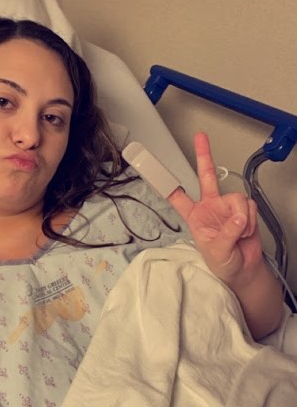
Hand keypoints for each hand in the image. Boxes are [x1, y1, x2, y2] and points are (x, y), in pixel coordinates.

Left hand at [168, 132, 262, 287]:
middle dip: (204, 155)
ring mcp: (227, 206)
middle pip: (205, 176)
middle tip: (200, 137)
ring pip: (236, 198)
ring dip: (241, 218)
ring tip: (238, 234)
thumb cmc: (222, 262)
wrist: (242, 268)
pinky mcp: (244, 209)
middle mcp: (210, 206)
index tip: (155, 170)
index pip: (177, 197)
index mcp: (194, 216)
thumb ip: (226, 233)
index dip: (167, 185)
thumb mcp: (216, 251)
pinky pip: (249, 206)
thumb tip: (238, 217)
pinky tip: (246, 231)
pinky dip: (251, 221)